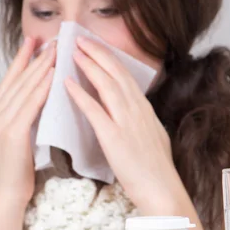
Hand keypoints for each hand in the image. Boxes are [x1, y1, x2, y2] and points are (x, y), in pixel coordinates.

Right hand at [0, 37, 55, 213]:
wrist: (7, 195)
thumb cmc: (16, 170)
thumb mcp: (18, 136)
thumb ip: (24, 116)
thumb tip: (41, 97)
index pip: (10, 78)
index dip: (22, 57)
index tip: (35, 40)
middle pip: (18, 78)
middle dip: (35, 57)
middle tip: (51, 38)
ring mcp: (1, 122)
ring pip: (24, 88)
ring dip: (41, 67)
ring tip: (56, 50)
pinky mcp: (12, 133)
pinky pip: (30, 105)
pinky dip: (41, 88)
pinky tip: (53, 75)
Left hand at [64, 36, 203, 229]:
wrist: (162, 190)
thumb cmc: (156, 170)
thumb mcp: (153, 137)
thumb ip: (141, 121)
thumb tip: (134, 112)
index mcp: (145, 110)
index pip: (125, 76)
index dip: (109, 58)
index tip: (94, 47)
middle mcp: (137, 110)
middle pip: (116, 73)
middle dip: (97, 53)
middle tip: (79, 38)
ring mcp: (127, 122)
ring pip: (107, 85)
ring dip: (89, 65)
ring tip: (73, 52)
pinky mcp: (115, 138)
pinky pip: (95, 111)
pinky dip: (80, 94)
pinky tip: (66, 84)